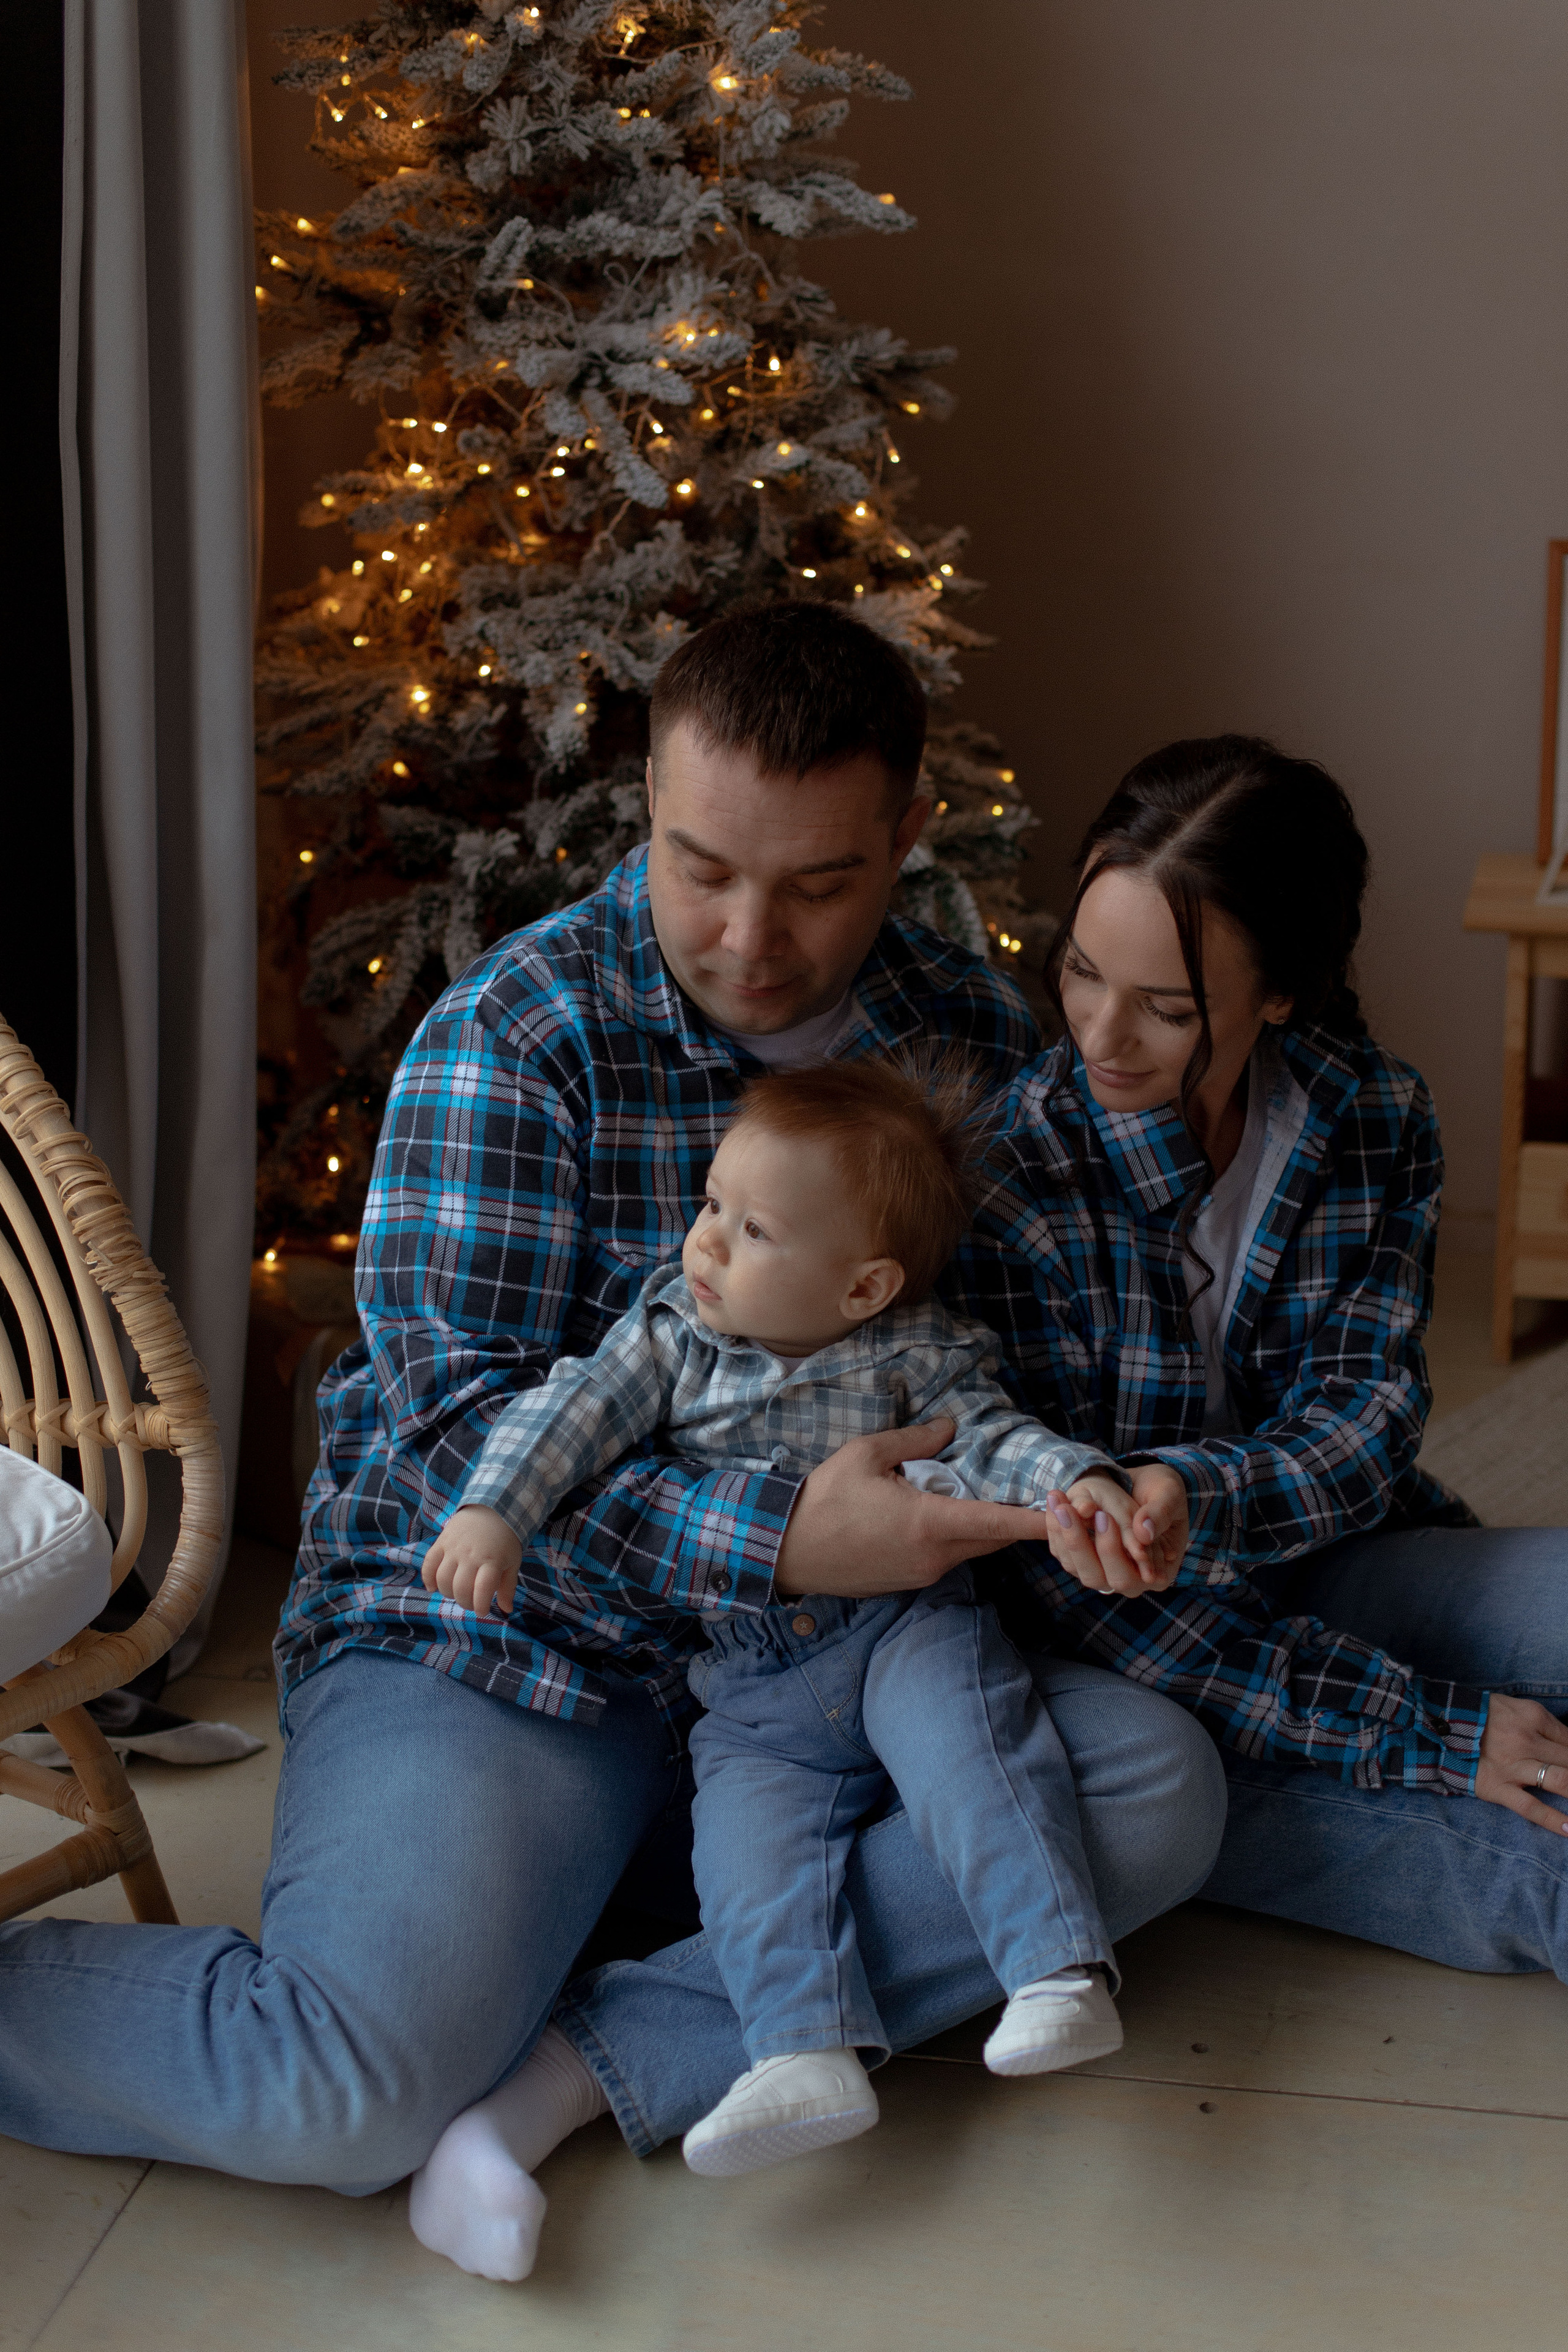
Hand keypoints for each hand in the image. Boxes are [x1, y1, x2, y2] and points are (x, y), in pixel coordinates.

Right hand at [420, 1505, 523, 1618]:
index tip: (482, 1611)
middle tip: (470, 1602)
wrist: (491, 1509)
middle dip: (465, 1603)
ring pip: (443, 1580)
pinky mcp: (441, 1542)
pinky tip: (433, 1588)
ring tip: (456, 1592)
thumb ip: (508, 1587)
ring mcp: (454, 1548)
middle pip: (460, 1588)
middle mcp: (471, 1555)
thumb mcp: (512, 1562)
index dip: (480, 1606)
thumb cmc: (505, 1540)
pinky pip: (428, 1564)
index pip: (482, 1590)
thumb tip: (506, 1610)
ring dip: (448, 1593)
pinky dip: (427, 1579)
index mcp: (492, 1561)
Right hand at [774, 1419, 1065, 1597]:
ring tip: (975, 1493)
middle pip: (993, 1537)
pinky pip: (946, 1558)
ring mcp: (922, 1575)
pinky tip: (936, 1515)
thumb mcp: (867, 1454)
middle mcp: (935, 1556)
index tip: (1070, 1513)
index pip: (999, 1521)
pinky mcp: (909, 1583)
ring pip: (970, 1548)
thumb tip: (951, 1428)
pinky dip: (954, 1538)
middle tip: (1033, 1492)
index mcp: (929, 1523)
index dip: (1038, 1518)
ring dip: (980, 1524)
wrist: (786, 1551)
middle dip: (1015, 1517)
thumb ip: (915, 1440)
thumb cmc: (824, 1499)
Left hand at [1042, 1464, 1188, 1597]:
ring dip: (1063, 1534)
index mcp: (1157, 1574)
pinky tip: (1055, 1504)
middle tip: (1068, 1508)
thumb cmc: (1164, 1493)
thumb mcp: (1169, 1494)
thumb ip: (1160, 1514)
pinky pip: (1064, 1553)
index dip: (1112, 1550)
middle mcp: (1130, 1580)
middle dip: (1080, 1542)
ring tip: (1058, 1502)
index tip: (1101, 1516)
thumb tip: (1142, 1533)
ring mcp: (1106, 1573)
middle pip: (1096, 1577)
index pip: (1128, 1576)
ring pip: (1076, 1566)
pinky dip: (1056, 1529)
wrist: (1146, 1486)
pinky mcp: (1086, 1560)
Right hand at [1473, 1693, 1567, 1833]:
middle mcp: (1527, 1741)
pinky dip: (1553, 1820)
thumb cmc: (1485, 1716)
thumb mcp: (1518, 1709)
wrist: (1440, 1724)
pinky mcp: (1499, 1787)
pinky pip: (1530, 1807)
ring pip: (1560, 1782)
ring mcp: (1513, 1766)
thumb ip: (1547, 1726)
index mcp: (1534, 1718)